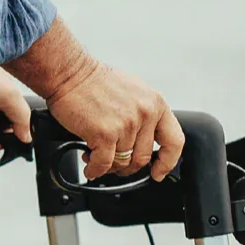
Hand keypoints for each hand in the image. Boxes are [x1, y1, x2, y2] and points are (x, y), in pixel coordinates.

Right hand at [46, 59, 184, 181]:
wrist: (70, 73)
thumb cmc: (96, 81)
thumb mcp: (134, 92)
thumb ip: (145, 114)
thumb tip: (146, 139)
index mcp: (155, 104)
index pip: (174, 141)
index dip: (167, 162)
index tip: (159, 172)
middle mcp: (145, 114)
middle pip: (143, 158)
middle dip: (127, 167)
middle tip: (115, 165)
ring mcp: (126, 124)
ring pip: (122, 162)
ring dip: (108, 166)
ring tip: (95, 157)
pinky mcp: (105, 133)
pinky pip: (104, 164)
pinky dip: (95, 170)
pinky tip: (90, 166)